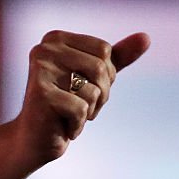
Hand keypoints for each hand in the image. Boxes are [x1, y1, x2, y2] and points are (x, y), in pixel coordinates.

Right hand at [0, 30, 150, 178]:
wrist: (33, 141)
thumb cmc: (63, 108)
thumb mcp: (93, 79)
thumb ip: (118, 58)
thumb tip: (146, 38)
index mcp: (54, 38)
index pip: (105, 51)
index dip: (104, 77)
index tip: (82, 89)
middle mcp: (43, 49)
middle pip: (102, 68)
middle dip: (100, 94)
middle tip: (77, 106)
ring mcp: (40, 71)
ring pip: (94, 89)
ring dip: (89, 110)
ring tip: (67, 116)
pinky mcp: (40, 95)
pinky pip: (81, 109)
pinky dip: (77, 125)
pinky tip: (61, 127)